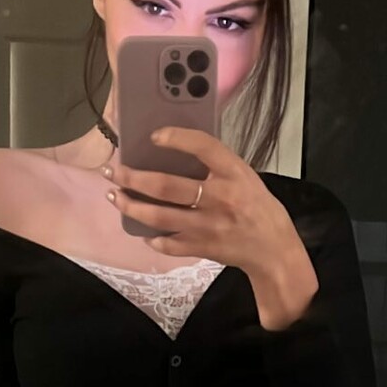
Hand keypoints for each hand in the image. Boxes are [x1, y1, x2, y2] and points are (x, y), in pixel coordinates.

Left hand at [107, 127, 305, 286]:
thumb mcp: (243, 176)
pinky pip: (169, 243)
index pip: (203, 147)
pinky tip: (141, 230)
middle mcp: (219, 198)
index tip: (154, 136)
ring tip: (115, 197)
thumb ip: (215, 165)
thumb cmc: (257, 206)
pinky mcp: (202, 248)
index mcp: (233, 173)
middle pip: (166, 186)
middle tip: (113, 171)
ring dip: (132, 207)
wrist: (273, 249)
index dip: (176, 138)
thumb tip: (172, 150)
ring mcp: (208, 226)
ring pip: (159, 216)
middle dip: (133, 178)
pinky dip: (152, 237)